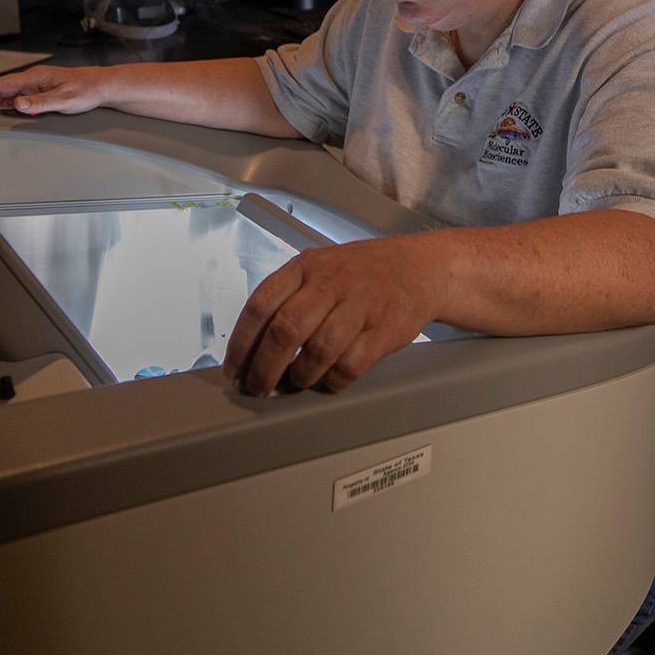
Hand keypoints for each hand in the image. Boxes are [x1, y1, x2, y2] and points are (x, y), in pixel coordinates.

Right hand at [0, 64, 113, 115]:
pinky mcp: (41, 91)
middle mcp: (34, 79)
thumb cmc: (86, 89)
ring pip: (9, 93)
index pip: (3, 84)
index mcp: (36, 78)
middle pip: (2, 88)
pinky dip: (7, 103)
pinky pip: (19, 96)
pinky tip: (2, 109)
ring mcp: (37, 85)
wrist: (101, 86)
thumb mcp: (63, 99)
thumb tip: (18, 104)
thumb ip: (40, 103)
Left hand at [222, 235, 437, 396]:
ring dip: (300, 377)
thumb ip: (289, 298)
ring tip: (295, 383)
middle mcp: (330, 281)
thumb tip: (252, 346)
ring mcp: (360, 304)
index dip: (241, 343)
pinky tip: (328, 382)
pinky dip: (332, 382)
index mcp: (305, 266)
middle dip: (265, 369)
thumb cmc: (362, 273)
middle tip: (257, 388)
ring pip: (318, 352)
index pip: (260, 305)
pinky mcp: (385, 329)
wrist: (421, 268)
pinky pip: (350, 366)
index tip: (234, 370)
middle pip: (286, 331)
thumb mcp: (320, 268)